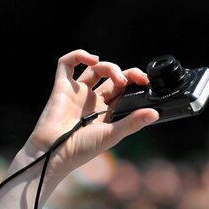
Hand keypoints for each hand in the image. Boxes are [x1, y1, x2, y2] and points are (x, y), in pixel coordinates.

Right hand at [23, 49, 158, 174]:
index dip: (135, 82)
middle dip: (124, 74)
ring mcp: (78, 93)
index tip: (145, 81)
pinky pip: (66, 64)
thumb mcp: (112, 135)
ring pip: (94, 68)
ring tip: (116, 77)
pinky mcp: (62, 87)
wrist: (54, 152)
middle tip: (130, 80)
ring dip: (108, 66)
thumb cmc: (82, 149)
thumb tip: (155, 113)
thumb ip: (132, 122)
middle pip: (112, 77)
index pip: (124, 91)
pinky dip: (78, 55)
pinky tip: (92, 59)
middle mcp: (93, 101)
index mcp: (107, 113)